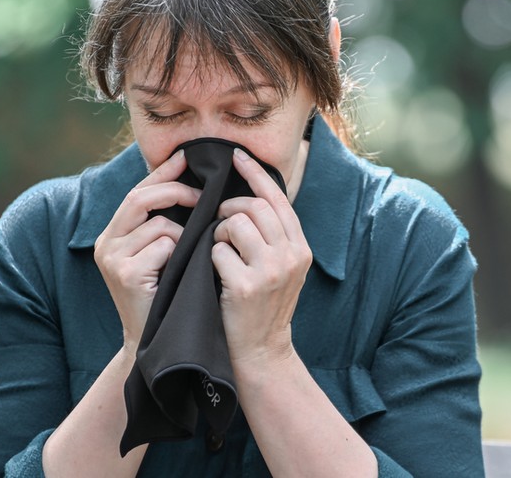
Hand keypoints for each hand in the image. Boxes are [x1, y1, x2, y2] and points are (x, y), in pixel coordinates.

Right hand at [94, 150, 200, 352]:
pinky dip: (179, 254)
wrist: (159, 342)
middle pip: (140, 198)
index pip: (138, 191)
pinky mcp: (126, 275)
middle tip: (204, 196)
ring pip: (159, 225)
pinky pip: (163, 245)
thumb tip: (195, 186)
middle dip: (176, 191)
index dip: (163, 172)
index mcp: (114, 235)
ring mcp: (113, 259)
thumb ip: (167, 224)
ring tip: (191, 255)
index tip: (188, 156)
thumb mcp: (164, 256)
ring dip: (184, 235)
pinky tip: (181, 273)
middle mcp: (106, 244)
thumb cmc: (169, 296)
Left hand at [212, 148, 312, 366]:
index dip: (255, 175)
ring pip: (235, 224)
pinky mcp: (247, 286)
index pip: (278, 199)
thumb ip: (273, 238)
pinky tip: (214, 273)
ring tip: (216, 249)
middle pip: (254, 207)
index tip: (236, 157)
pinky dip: (210, 257)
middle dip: (228, 207)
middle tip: (215, 218)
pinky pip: (218, 250)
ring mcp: (271, 271)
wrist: (261, 353)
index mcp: (300, 248)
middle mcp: (291, 256)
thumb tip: (249, 198)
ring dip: (217, 231)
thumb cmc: (262, 307)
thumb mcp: (281, 269)